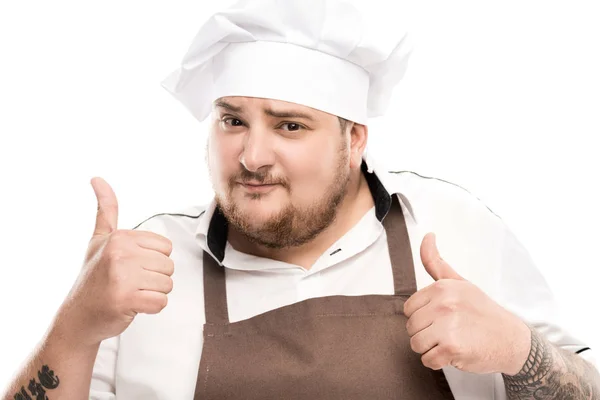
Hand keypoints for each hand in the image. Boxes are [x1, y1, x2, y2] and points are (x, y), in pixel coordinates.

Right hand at [55, 177, 173, 347]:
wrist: (78, 317)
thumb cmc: (93, 278)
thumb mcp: (98, 239)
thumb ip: (106, 209)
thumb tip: (97, 178)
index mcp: (120, 238)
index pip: (165, 248)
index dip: (152, 260)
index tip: (131, 266)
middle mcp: (121, 254)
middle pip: (169, 266)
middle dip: (153, 278)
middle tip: (130, 282)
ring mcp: (122, 277)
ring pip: (167, 285)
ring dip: (152, 293)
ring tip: (130, 292)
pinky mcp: (126, 299)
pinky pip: (161, 303)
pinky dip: (150, 308)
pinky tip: (132, 305)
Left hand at [403, 233, 530, 374]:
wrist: (512, 340)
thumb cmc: (483, 312)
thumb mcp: (460, 282)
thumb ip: (436, 263)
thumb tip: (427, 236)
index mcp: (442, 288)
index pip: (409, 308)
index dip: (423, 316)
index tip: (441, 317)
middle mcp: (444, 305)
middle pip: (411, 327)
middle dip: (426, 333)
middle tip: (448, 331)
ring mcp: (448, 327)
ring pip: (416, 344)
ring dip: (430, 348)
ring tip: (450, 342)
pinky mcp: (452, 348)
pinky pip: (427, 360)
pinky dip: (438, 361)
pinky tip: (454, 353)